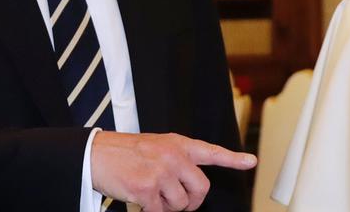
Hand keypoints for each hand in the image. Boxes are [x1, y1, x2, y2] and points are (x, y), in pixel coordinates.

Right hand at [90, 131, 256, 211]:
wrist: (98, 153)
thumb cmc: (128, 152)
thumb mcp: (158, 146)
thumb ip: (179, 159)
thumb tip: (193, 184)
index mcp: (179, 144)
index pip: (212, 152)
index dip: (233, 159)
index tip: (251, 162)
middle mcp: (174, 155)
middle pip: (201, 189)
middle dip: (192, 202)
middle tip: (178, 202)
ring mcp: (161, 171)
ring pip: (181, 205)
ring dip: (168, 208)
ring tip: (152, 194)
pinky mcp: (147, 188)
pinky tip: (141, 199)